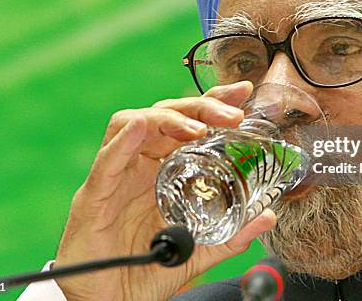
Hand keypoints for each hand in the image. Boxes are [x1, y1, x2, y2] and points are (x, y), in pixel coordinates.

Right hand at [54, 81, 275, 300]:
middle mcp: (138, 165)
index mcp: (161, 171)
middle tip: (233, 114)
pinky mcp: (93, 197)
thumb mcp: (197, 249)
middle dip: (200, 107)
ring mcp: (115, 177)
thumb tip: (268, 217)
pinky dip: (123, 141)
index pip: (187, 124)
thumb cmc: (145, 270)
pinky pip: (106, 162)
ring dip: (168, 119)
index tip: (243, 92)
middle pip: (165, 116)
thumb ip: (230, 233)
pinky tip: (139, 127)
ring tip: (198, 128)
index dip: (213, 102)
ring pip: (133, 125)